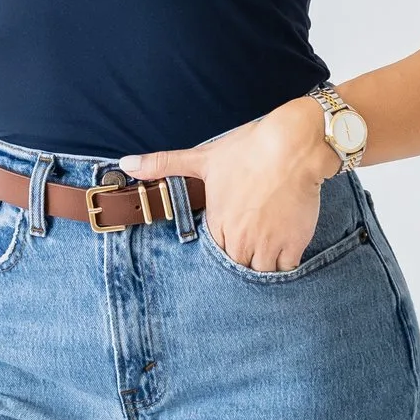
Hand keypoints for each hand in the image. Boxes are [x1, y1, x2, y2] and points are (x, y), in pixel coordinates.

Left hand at [123, 94, 334, 272]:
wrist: (293, 146)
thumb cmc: (249, 149)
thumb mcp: (202, 157)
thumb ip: (163, 164)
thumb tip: (125, 163)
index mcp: (217, 223)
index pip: (214, 254)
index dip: (223, 246)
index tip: (231, 238)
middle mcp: (239, 239)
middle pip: (236, 267)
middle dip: (241, 260)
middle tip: (250, 247)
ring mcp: (267, 244)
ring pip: (260, 272)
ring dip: (261, 266)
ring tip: (266, 251)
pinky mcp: (293, 243)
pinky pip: (286, 270)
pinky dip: (285, 265)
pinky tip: (285, 252)